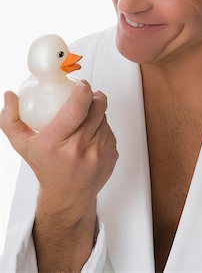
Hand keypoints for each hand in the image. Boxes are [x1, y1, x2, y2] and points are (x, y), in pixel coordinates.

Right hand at [0, 80, 118, 216]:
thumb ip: (11, 120)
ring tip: (84, 119)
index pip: (76, 108)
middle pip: (97, 107)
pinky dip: (102, 127)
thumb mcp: (23, 145)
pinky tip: (91, 135)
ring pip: (104, 117)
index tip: (80, 85)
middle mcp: (79, 148)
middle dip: (93, 97)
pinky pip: (110, 130)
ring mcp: (98, 153)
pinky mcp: (111, 155)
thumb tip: (10, 96)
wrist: (67, 196)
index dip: (82, 91)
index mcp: (56, 142)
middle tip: (85, 96)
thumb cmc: (46, 167)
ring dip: (97, 113)